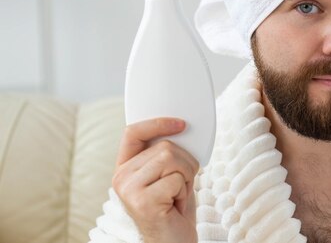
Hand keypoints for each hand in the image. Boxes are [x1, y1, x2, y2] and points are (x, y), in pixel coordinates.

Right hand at [112, 118, 199, 242]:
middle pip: (164, 146)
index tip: (181, 124)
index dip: (158, 123)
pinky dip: (183, 191)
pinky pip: (175, 179)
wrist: (173, 241)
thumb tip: (181, 128)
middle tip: (179, 186)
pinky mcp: (142, 201)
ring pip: (171, 159)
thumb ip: (166, 153)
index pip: (134, 132)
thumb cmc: (173, 208)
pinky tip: (175, 206)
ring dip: (185, 178)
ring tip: (176, 195)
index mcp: (126, 167)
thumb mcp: (169, 174)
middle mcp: (121, 177)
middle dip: (184, 164)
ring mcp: (128, 189)